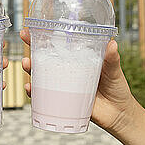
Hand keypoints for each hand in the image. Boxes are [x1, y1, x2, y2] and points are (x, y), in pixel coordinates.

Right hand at [20, 29, 135, 131]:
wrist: (119, 114)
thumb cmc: (117, 88)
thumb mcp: (114, 71)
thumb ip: (112, 59)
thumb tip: (113, 45)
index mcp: (78, 58)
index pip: (59, 45)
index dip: (44, 37)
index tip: (31, 30)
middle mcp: (68, 70)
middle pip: (45, 58)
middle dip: (31, 50)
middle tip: (26, 43)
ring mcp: (63, 86)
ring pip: (41, 76)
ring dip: (30, 69)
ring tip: (26, 64)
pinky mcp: (62, 101)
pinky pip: (44, 97)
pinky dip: (34, 93)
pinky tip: (30, 89)